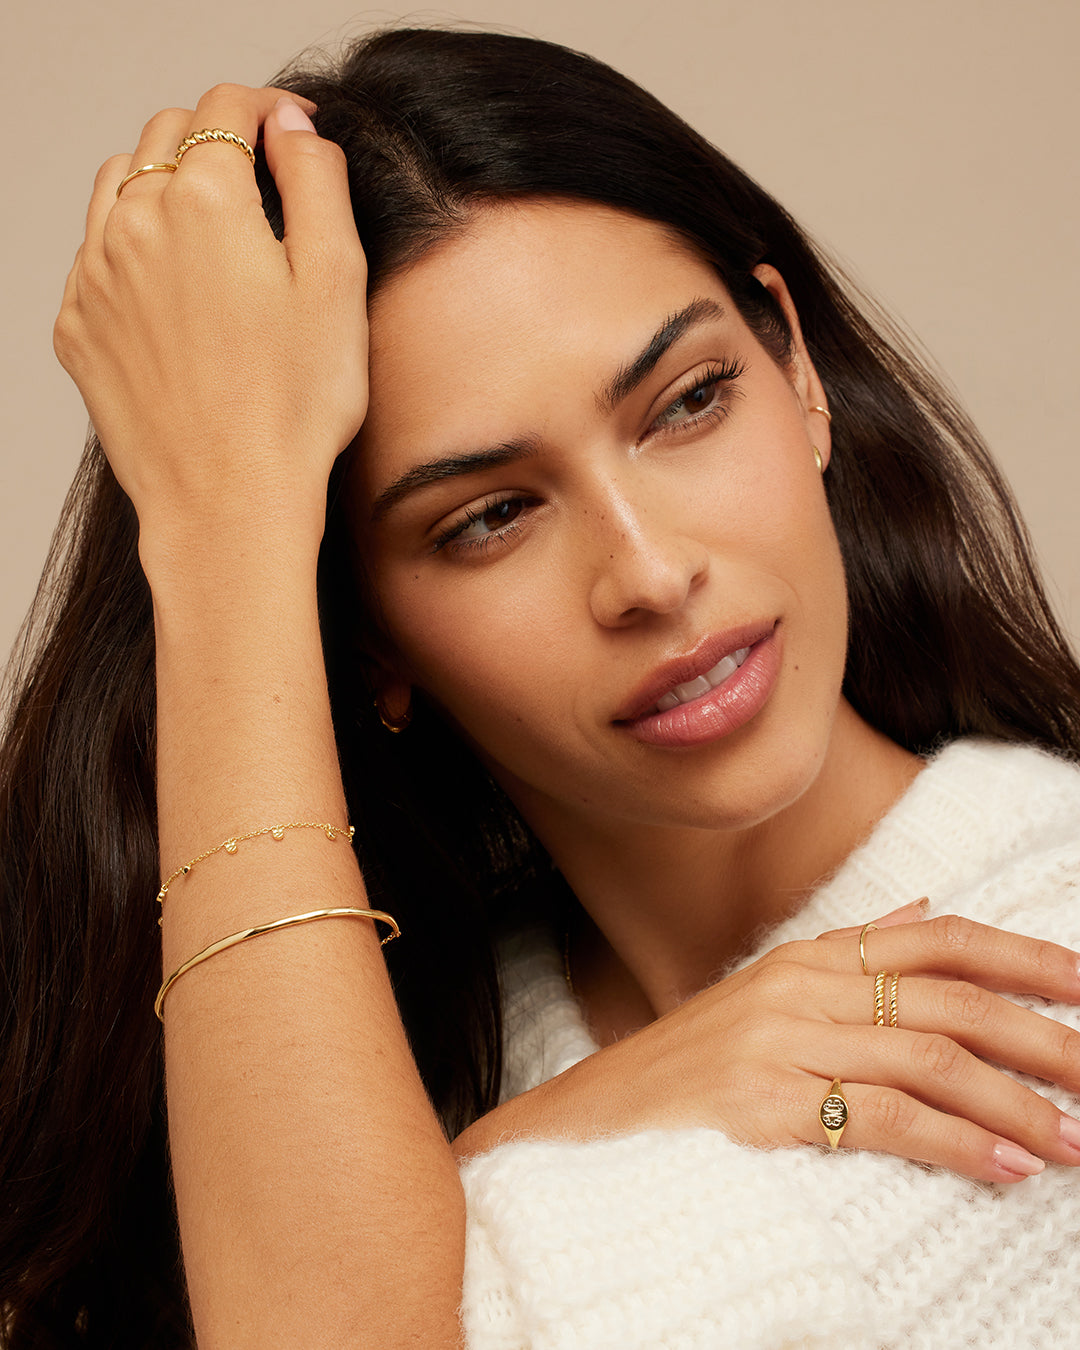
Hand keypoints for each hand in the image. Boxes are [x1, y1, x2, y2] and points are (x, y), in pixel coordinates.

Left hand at [53, 85, 366, 563]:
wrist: (227, 502)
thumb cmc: (294, 406)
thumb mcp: (339, 281)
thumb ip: (318, 181)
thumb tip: (294, 127)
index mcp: (204, 199)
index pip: (228, 107)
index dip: (269, 108)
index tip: (294, 132)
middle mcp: (134, 222)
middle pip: (166, 134)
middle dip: (215, 137)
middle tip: (260, 174)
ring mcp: (96, 276)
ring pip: (120, 184)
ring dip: (164, 180)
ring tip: (211, 222)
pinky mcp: (80, 327)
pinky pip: (95, 253)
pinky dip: (132, 243)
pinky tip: (173, 285)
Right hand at [455, 904, 1079, 1183]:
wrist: (587, 1121)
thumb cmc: (686, 1069)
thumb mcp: (764, 994)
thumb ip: (847, 953)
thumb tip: (920, 907)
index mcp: (808, 956)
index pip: (935, 937)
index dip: (1020, 956)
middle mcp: (800, 986)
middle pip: (949, 997)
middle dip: (1042, 1033)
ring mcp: (780, 1041)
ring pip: (929, 1056)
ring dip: (1015, 1101)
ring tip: (1073, 1139)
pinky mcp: (765, 1104)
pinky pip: (883, 1118)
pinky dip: (956, 1142)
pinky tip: (1005, 1165)